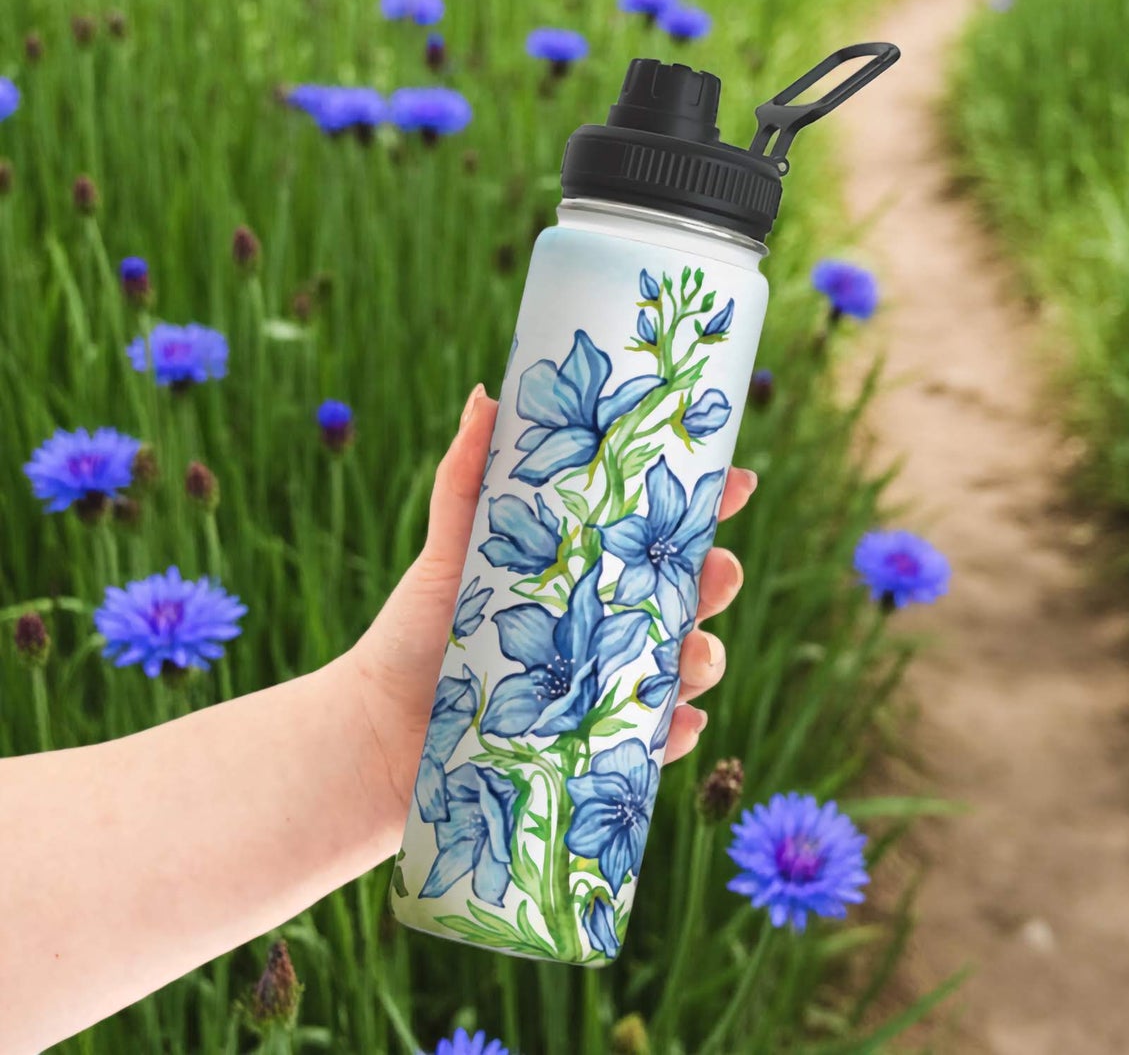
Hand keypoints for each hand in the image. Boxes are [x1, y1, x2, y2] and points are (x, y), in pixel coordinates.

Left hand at [343, 384, 755, 837]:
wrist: (383, 728)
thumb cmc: (419, 628)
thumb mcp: (451, 547)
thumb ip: (467, 474)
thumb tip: (484, 395)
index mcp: (591, 565)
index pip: (662, 527)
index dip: (709, 502)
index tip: (737, 480)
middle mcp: (612, 620)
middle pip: (694, 591)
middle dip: (721, 576)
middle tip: (718, 569)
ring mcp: (613, 681)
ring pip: (688, 662)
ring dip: (707, 655)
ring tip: (693, 653)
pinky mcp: (602, 742)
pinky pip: (658, 738)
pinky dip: (677, 730)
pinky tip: (676, 720)